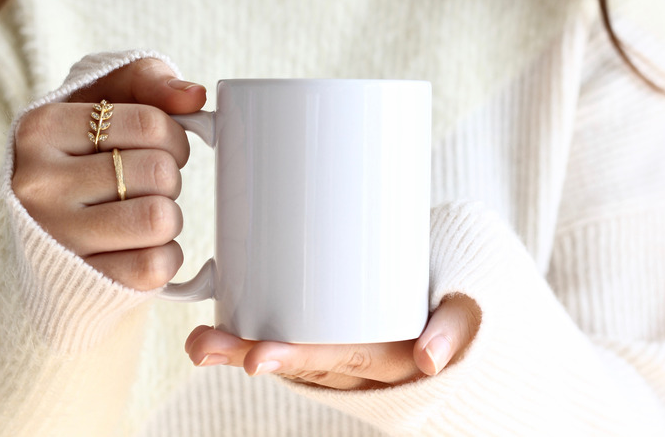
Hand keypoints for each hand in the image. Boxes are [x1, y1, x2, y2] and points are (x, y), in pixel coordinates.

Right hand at [12, 59, 205, 289]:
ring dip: (168, 218)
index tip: (160, 148)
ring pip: (160, 218)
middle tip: (146, 187)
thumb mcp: (104, 102)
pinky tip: (140, 248)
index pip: (151, 124)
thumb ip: (148, 80)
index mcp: (42, 128)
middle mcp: (38, 183)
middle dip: (169, 180)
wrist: (45, 238)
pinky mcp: (80, 283)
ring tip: (142, 215)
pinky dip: (164, 256)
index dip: (174, 138)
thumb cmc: (86, 158)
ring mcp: (55, 237)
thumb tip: (193, 96)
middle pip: (160, 172)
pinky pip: (155, 265)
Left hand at [185, 294, 480, 389]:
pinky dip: (255, 339)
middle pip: (300, 362)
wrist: (458, 310)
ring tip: (198, 341)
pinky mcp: (333, 339)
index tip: (255, 359)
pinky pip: (295, 345)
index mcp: (390, 356)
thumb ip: (454, 330)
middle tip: (203, 345)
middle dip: (249, 355)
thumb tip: (428, 360)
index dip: (298, 359)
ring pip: (290, 356)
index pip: (339, 359)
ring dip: (240, 350)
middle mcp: (360, 362)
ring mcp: (343, 354)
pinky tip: (218, 330)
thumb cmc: (455, 303)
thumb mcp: (466, 311)